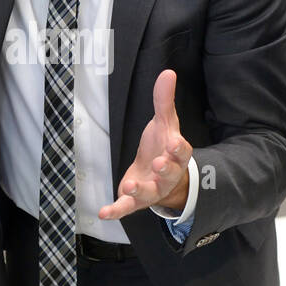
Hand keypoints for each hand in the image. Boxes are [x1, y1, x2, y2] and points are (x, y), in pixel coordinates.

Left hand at [99, 69, 192, 219]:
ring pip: (149, 193)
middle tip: (158, 164)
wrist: (158, 175)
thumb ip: (164, 100)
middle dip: (165, 169)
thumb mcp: (164, 122)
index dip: (179, 149)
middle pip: (169, 174)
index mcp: (175, 155)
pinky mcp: (135, 200)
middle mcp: (166, 175)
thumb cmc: (162, 147)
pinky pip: (126, 207)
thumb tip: (168, 72)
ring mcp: (151, 189)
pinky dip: (115, 211)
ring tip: (129, 186)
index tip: (174, 142)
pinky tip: (103, 212)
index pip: (182, 152)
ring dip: (140, 190)